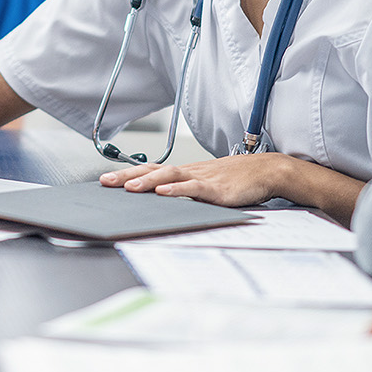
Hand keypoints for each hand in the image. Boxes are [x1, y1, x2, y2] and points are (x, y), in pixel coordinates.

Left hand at [98, 154, 287, 207]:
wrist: (265, 171)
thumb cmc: (236, 179)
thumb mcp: (206, 184)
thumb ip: (186, 191)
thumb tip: (163, 200)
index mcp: (186, 172)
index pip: (151, 170)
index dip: (128, 173)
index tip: (106, 179)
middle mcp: (190, 172)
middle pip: (153, 170)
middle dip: (127, 176)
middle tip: (105, 182)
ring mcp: (202, 179)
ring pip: (170, 176)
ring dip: (148, 181)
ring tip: (129, 187)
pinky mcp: (216, 189)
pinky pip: (193, 188)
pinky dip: (177, 190)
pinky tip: (164, 193)